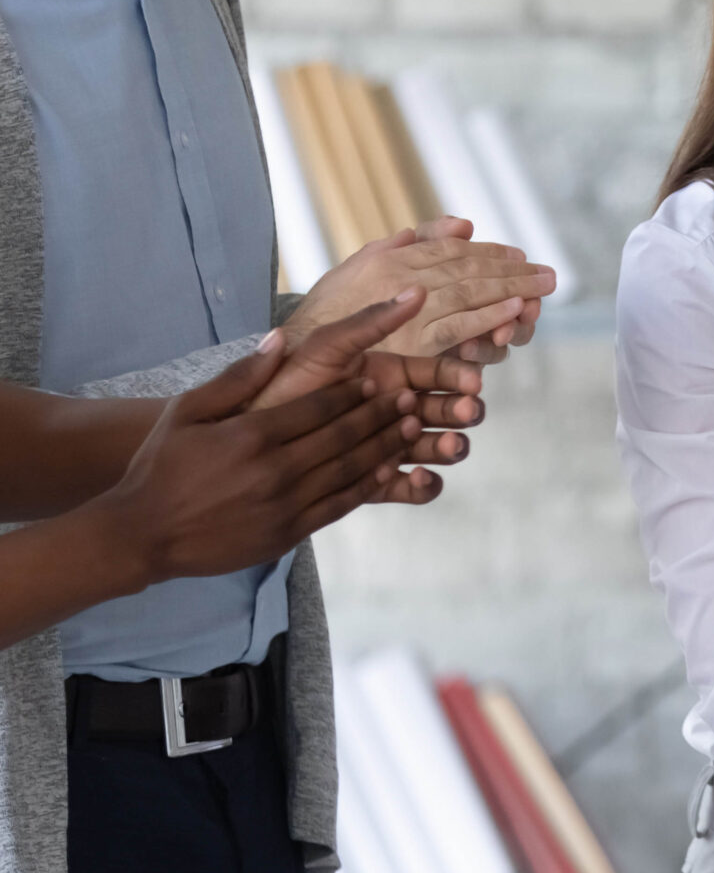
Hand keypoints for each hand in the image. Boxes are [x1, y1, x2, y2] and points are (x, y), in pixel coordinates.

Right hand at [96, 307, 427, 581]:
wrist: (142, 534)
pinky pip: (340, 504)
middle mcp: (274, 469)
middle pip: (343, 436)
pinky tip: (390, 470)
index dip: (353, 393)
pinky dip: (369, 485)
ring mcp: (284, 504)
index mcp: (251, 435)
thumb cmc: (160, 467)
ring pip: (350, 470)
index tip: (377, 379)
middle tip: (410, 398)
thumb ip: (237, 378)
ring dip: (385, 447)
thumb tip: (279, 339)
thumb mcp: (186, 412)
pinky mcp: (289, 532)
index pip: (318, 407)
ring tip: (412, 427)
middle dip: (380, 415)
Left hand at [251, 289, 482, 504]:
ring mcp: (386, 447)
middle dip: (460, 412)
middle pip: (444, 412)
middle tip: (464, 413)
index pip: (437, 374)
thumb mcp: (327, 347)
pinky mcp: (376, 483)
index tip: (473, 381)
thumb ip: (371, 322)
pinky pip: (412, 488)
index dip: (459, 377)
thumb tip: (417, 290)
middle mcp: (392, 411)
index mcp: (388, 376)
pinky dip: (424, 485)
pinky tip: (417, 478)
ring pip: (435, 448)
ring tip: (448, 447)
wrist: (244, 441)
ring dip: (449, 446)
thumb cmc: (283, 387)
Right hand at [283, 216, 557, 363]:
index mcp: (392, 259)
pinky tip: (513, 311)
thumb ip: (409, 243)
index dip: (489, 254)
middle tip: (547, 275)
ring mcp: (408, 311)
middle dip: (511, 272)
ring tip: (541, 288)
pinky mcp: (412, 344)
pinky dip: (488, 317)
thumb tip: (462, 223)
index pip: (452, 253)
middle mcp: (402, 279)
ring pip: (470, 295)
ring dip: (510, 289)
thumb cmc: (327, 313)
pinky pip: (458, 327)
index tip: (519, 258)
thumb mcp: (360, 266)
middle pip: (469, 271)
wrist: (292, 355)